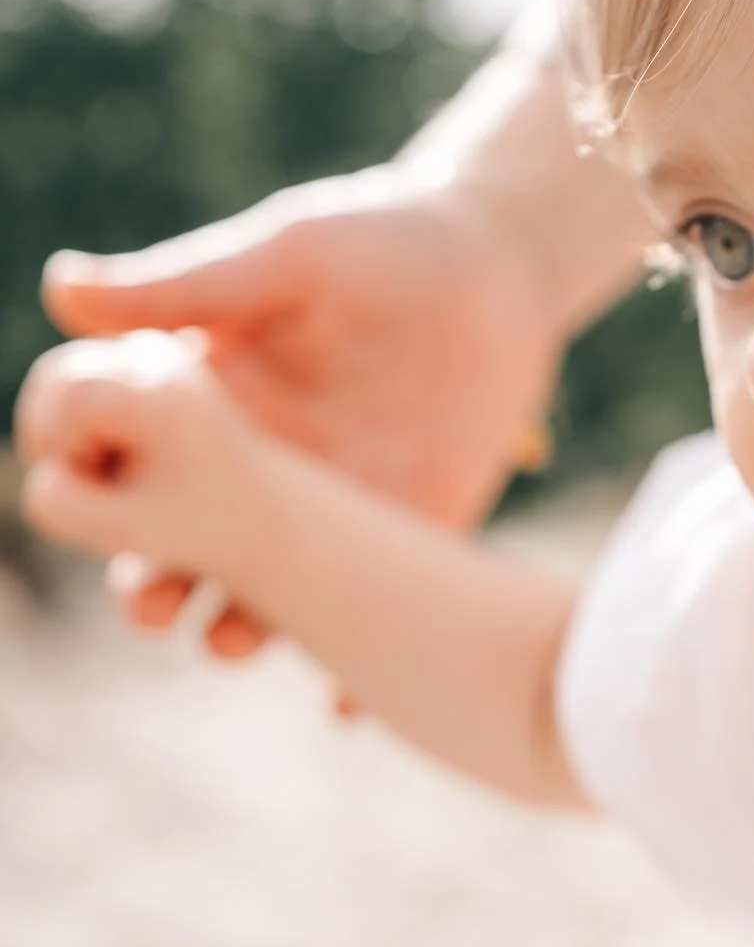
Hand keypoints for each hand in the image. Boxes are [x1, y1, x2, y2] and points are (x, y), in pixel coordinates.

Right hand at [42, 161, 560, 658]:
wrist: (499, 269)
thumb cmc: (380, 241)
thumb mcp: (283, 259)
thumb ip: (187, 288)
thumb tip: (60, 291)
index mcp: (213, 404)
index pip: (130, 467)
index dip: (95, 494)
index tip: (75, 507)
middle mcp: (264, 468)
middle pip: (185, 546)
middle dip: (155, 583)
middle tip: (150, 604)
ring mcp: (336, 507)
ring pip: (270, 592)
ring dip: (242, 628)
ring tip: (229, 644)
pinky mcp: (411, 530)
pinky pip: (377, 605)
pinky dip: (359, 661)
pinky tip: (344, 705)